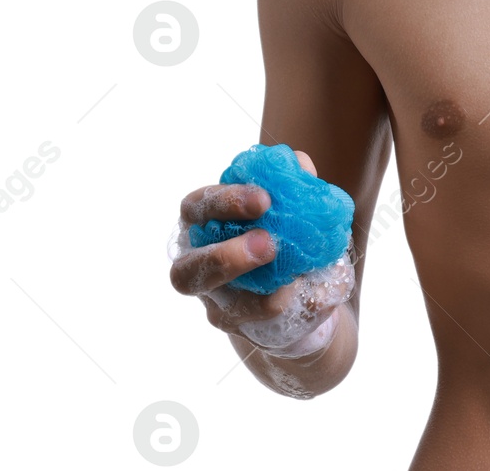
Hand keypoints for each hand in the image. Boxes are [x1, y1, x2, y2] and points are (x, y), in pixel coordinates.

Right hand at [168, 148, 354, 359]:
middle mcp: (198, 267)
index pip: (196, 208)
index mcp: (205, 225)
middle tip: (267, 243)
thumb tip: (299, 163)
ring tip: (288, 276)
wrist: (304, 290)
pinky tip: (301, 289)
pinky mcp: (237, 326)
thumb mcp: (294, 209)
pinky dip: (276, 304)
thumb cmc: (287, 236)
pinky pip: (250, 322)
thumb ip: (293, 186)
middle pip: (185, 269)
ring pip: (215, 310)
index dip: (224, 201)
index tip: (265, 199)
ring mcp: (214, 302)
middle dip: (223, 257)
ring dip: (249, 295)